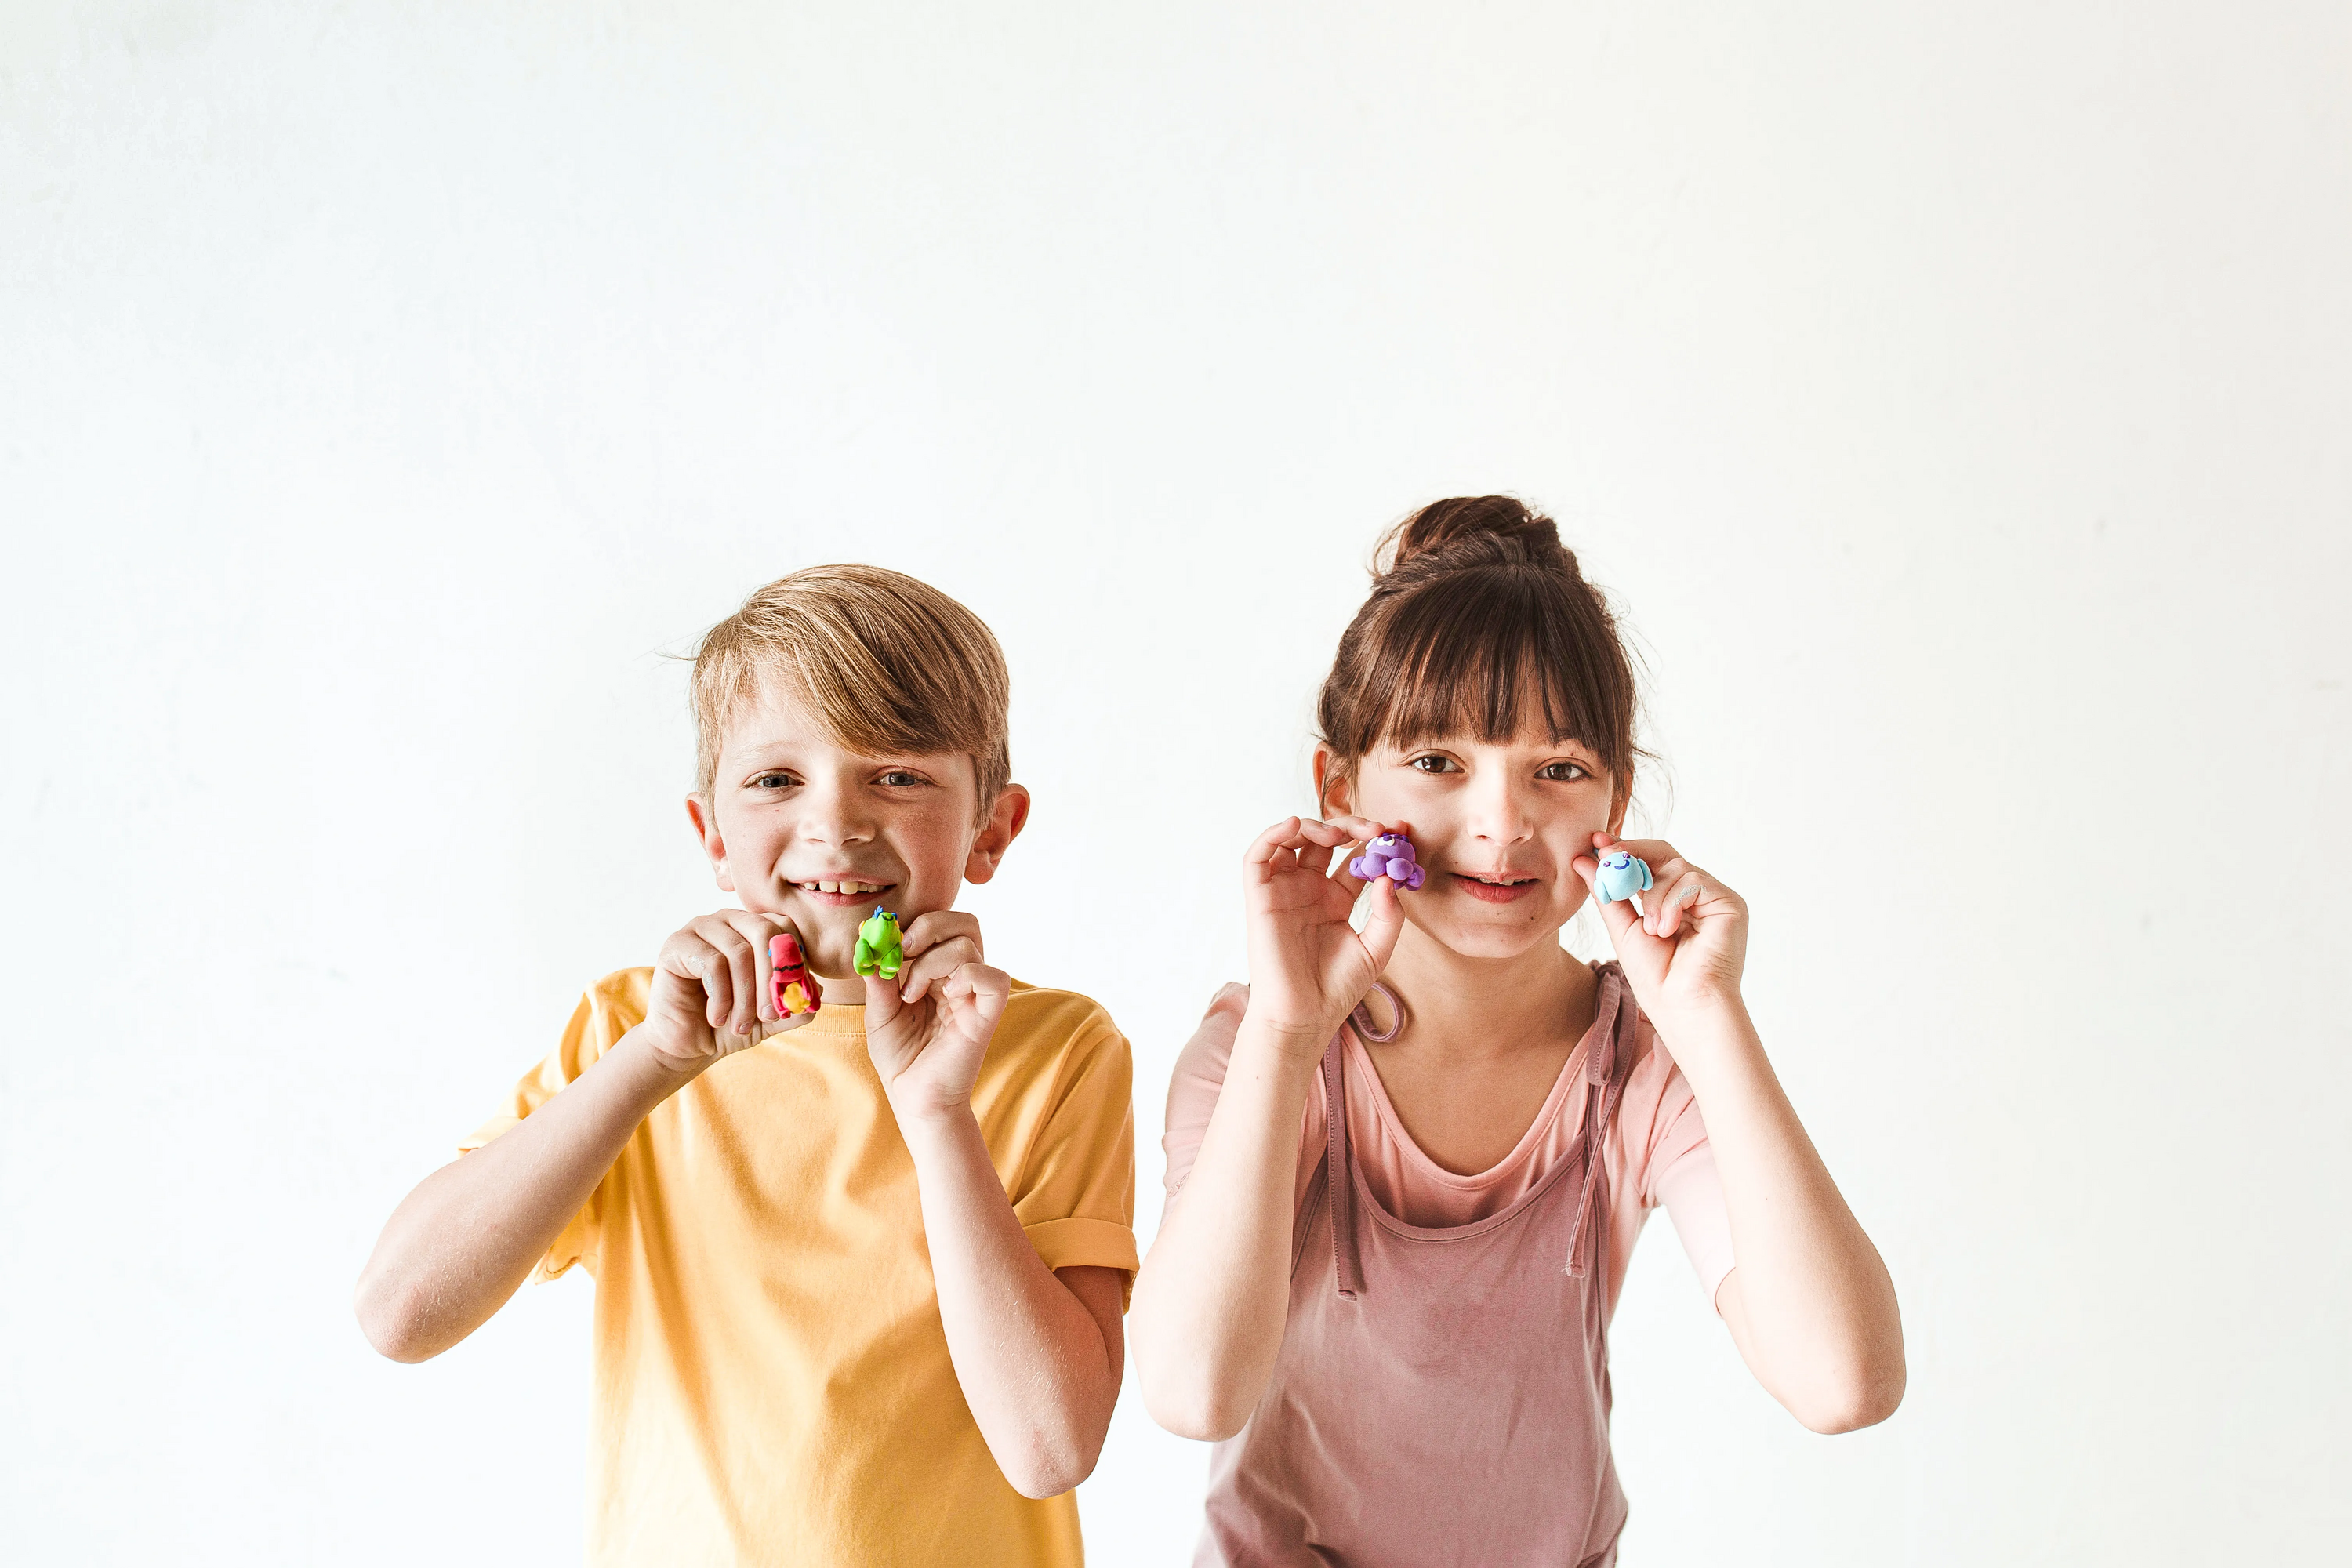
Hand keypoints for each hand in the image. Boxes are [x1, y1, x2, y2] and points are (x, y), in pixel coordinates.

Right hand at [642, 908, 822, 1071]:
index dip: (794, 964)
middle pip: (765, 932)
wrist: (687, 1044)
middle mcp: (730, 919)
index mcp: (756, 927)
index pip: (787, 928)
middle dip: (772, 979)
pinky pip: (712, 963)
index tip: (793, 1000)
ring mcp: (702, 927)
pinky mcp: (677, 943)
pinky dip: (721, 997)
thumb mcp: (771, 1018)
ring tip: (740, 1026)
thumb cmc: (730, 1024)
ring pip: (739, 952)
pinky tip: (717, 1017)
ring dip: (744, 997)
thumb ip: (795, 1004)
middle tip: (769, 1016)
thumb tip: (817, 989)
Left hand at [862, 911, 1003, 1121]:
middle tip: (902, 950)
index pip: (942, 923)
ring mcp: (976, 994)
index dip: (915, 922)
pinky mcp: (988, 1014)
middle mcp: (962, 977)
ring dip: (930, 962)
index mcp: (940, 971)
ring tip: (912, 993)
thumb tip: (867, 941)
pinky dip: (967, 976)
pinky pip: (993, 977)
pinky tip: (946, 996)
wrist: (913, 1098)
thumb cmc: (900, 1056)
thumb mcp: (879, 1010)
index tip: (886, 939)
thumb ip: (878, 976)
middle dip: (929, 926)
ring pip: (968, 945)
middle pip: (965, 922)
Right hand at [1241, 815, 1407, 1052]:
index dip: (1377, 840)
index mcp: (1335, 899)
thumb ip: (1388, 913)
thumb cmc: (1337, 989)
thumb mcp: (1377, 948)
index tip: (1402, 830)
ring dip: (1316, 826)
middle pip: (1326, 841)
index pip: (1355, 857)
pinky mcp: (1260, 897)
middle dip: (1352, 827)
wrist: (1304, 1017)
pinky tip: (1296, 825)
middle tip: (1378, 829)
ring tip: (1342, 834)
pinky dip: (1273, 834)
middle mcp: (1308, 889)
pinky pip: (1259, 856)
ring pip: (1292, 840)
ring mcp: (1284, 891)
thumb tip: (1389, 876)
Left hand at [1574, 832, 1748, 1030]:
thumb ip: (1607, 892)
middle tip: (1606, 853)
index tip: (1595, 842)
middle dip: (1631, 853)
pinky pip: (1693, 880)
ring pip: (1675, 867)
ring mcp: (1714, 899)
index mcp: (1672, 902)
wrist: (1682, 1008)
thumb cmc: (1657, 978)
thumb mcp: (1622, 927)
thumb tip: (1583, 859)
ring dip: (1653, 896)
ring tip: (1651, 930)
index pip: (1649, 863)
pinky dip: (1672, 902)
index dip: (1623, 850)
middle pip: (1664, 854)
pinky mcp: (1730, 904)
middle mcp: (1695, 897)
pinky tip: (1666, 929)